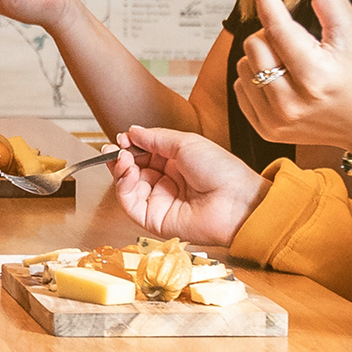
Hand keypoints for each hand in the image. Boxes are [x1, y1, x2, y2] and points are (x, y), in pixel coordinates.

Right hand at [108, 126, 264, 248]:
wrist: (235, 201)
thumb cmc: (221, 170)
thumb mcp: (185, 143)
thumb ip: (155, 138)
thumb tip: (132, 131)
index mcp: (176, 164)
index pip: (143, 155)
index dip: (131, 146)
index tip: (123, 137)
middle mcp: (166, 183)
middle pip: (132, 170)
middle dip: (120, 157)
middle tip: (115, 147)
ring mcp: (159, 201)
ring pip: (127, 187)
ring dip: (120, 170)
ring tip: (123, 157)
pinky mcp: (153, 220)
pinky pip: (130, 203)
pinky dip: (122, 186)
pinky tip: (127, 172)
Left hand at [230, 0, 351, 150]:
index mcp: (316, 75)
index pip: (275, 24)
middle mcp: (293, 103)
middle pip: (254, 43)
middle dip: (272, 30)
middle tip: (300, 36)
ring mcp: (278, 120)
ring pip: (245, 64)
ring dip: (264, 53)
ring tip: (294, 59)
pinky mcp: (268, 130)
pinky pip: (242, 88)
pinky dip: (258, 76)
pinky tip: (285, 78)